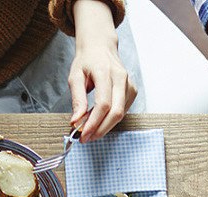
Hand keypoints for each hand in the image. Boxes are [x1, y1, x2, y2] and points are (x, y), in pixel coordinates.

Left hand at [69, 19, 134, 141]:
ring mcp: (129, 85)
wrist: (101, 47)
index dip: (94, 122)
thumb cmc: (87, 61)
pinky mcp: (132, 91)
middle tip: (87, 138)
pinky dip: (110, 119)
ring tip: (90, 129)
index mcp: (105, 72)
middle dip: (101, 129)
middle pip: (116, 112)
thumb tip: (76, 121)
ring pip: (121, 114)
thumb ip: (77, 99)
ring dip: (105, 126)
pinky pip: (123, 111)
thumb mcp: (75, 76)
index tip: (83, 134)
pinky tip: (99, 120)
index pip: (103, 103)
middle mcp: (121, 78)